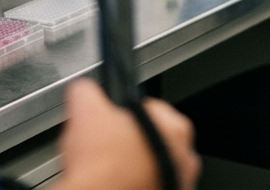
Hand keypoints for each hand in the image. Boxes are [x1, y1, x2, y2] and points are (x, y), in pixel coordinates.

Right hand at [57, 79, 200, 189]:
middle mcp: (185, 158)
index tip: (110, 123)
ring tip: (109, 171)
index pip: (150, 108)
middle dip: (130, 141)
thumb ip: (88, 91)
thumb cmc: (102, 168)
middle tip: (107, 149)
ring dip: (134, 166)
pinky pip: (149, 186)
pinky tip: (115, 185)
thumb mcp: (86, 110)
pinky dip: (135, 186)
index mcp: (175, 128)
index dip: (123, 114)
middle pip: (152, 138)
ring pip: (152, 166)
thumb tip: (84, 89)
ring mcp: (179, 184)